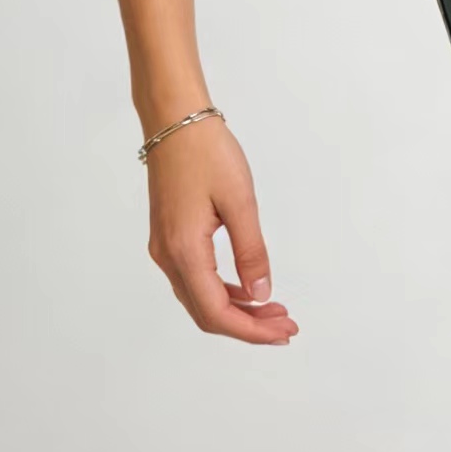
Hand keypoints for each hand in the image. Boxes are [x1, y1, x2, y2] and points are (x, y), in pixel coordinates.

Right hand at [143, 116, 299, 344]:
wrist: (174, 119)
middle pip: (206, 312)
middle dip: (247, 325)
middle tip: (285, 325)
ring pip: (199, 297)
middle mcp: (168, 256)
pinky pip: (195, 278)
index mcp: (184, 251)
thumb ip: (251, 251)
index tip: (283, 332)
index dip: (251, 330)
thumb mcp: (239, 200)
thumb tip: (261, 293)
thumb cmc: (206, 151)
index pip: (217, 312)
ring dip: (236, 308)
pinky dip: (222, 289)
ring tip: (273, 308)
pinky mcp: (169, 236)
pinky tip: (246, 285)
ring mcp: (165, 247)